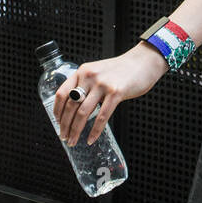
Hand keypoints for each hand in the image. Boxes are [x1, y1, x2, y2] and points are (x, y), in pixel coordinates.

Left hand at [52, 42, 168, 144]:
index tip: (57, 122)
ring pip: (83, 113)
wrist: (143, 62)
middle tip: (64, 136)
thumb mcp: (99, 72)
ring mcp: (102, 84)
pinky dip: (94, 131)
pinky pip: (101, 116)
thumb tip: (76, 106)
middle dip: (65, 125)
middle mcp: (89, 76)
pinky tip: (91, 139)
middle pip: (71, 105)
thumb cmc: (122, 70)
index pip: (61, 93)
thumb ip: (87, 84)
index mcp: (83, 71)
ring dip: (76, 130)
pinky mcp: (116, 93)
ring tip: (73, 140)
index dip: (57, 110)